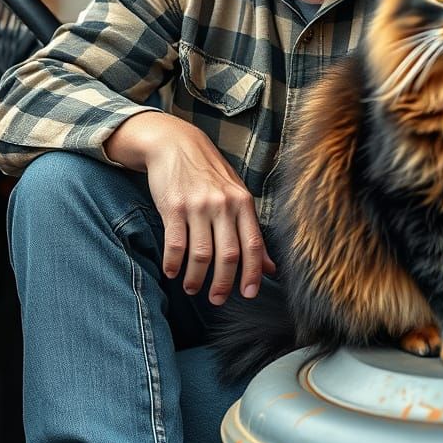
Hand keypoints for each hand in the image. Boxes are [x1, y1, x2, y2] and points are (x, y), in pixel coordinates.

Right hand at [105, 112, 275, 303]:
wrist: (175, 143)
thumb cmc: (209, 173)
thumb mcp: (236, 196)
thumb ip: (251, 231)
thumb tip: (270, 268)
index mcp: (243, 202)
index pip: (253, 245)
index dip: (252, 273)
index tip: (248, 294)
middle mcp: (223, 204)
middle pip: (228, 255)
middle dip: (224, 284)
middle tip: (217, 299)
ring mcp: (198, 206)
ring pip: (201, 255)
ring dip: (196, 279)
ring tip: (192, 288)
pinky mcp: (173, 207)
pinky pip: (175, 245)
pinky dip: (173, 264)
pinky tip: (172, 271)